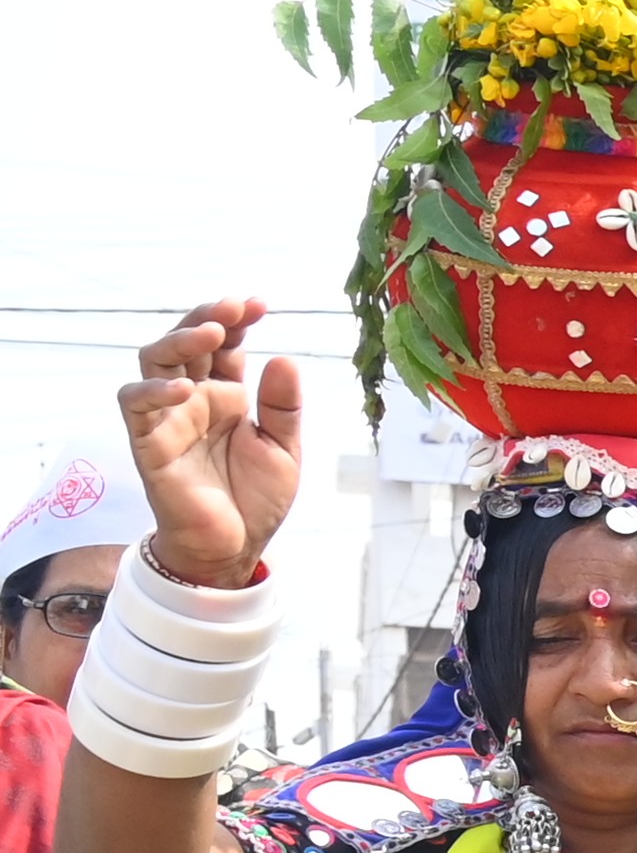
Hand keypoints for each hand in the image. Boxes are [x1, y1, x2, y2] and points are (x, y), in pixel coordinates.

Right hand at [121, 299, 304, 586]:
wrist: (234, 548)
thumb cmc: (254, 499)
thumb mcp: (283, 448)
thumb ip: (283, 406)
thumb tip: (284, 359)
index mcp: (224, 397)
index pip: (223, 348)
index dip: (236, 322)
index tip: (258, 304)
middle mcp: (192, 400)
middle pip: (185, 344)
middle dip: (206, 319)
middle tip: (232, 307)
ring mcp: (168, 418)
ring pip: (155, 362)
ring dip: (179, 341)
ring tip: (212, 332)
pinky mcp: (149, 443)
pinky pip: (136, 406)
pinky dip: (154, 390)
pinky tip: (185, 386)